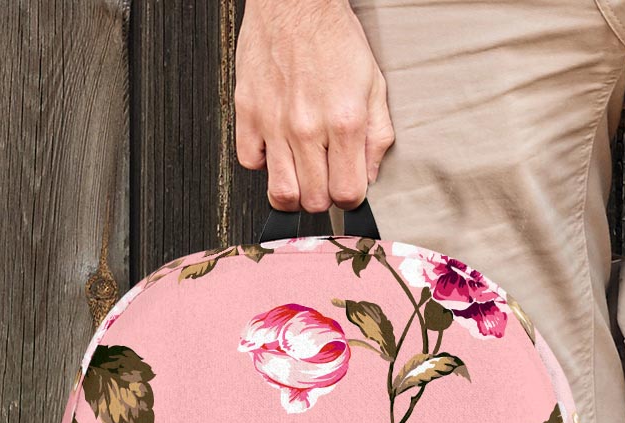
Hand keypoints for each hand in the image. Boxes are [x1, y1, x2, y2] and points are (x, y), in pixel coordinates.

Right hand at [235, 0, 394, 211]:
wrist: (295, 1)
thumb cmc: (334, 39)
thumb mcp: (374, 87)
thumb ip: (377, 137)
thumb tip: (370, 176)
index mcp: (344, 123)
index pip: (347, 194)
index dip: (350, 198)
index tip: (348, 187)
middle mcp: (307, 127)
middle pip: (314, 201)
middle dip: (323, 197)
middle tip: (324, 178)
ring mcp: (274, 122)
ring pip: (281, 192)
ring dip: (294, 192)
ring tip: (301, 176)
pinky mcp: (247, 111)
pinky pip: (249, 162)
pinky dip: (263, 163)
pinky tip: (276, 149)